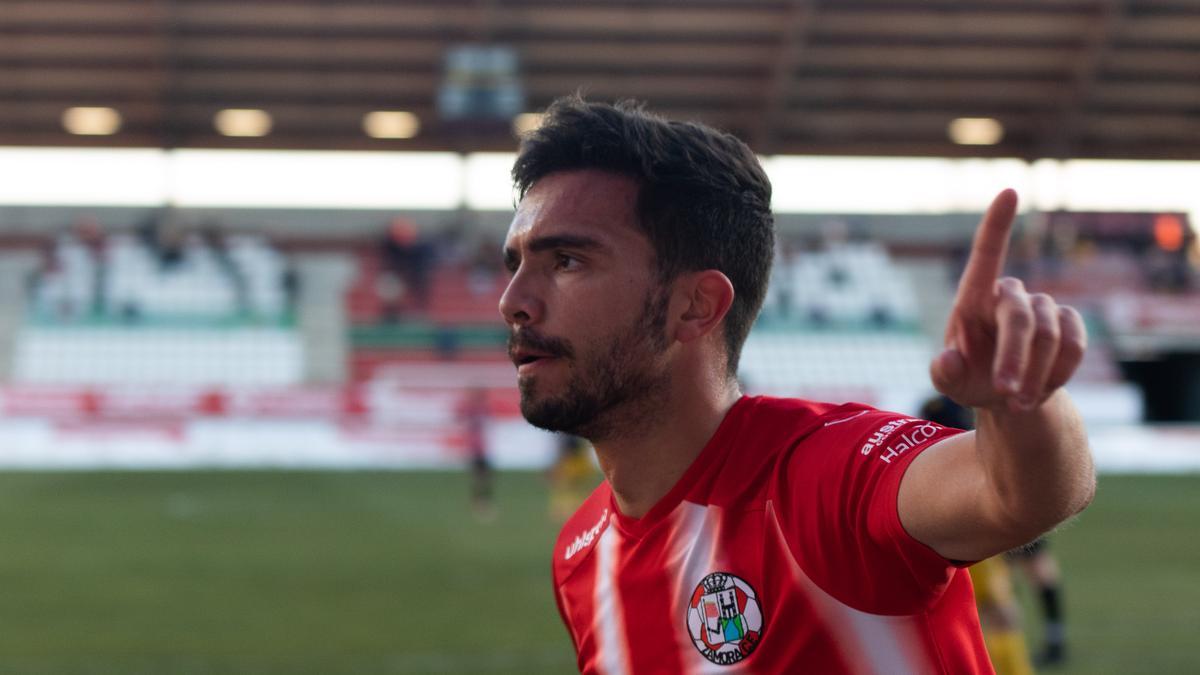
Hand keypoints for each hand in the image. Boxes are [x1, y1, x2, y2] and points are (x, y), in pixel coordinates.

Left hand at [930, 189, 1087, 412]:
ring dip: (1036, 376)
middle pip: (1020, 319)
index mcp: (973, 298)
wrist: (1005, 395)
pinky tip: (1042, 389)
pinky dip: (1059, 373)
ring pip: (1050, 336)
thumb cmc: (969, 379)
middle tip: (1007, 396)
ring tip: (1018, 402)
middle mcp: (1008, 295)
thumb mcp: (949, 382)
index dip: (997, 224)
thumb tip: (948, 359)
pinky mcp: (1069, 324)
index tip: (1010, 191)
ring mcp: (1042, 307)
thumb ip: (943, 372)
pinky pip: (1074, 344)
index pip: (986, 254)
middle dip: (1015, 360)